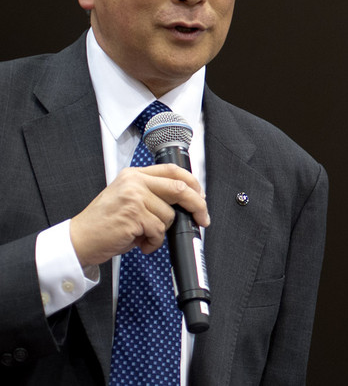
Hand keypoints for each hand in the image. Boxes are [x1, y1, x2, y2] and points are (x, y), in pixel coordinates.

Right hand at [69, 164, 210, 267]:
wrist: (79, 239)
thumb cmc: (103, 224)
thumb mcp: (127, 199)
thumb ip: (151, 195)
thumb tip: (185, 204)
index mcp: (134, 175)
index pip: (172, 171)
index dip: (192, 183)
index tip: (201, 196)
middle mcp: (134, 182)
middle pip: (179, 189)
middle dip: (197, 206)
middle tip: (202, 219)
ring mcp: (134, 198)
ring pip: (169, 216)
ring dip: (161, 232)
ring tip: (143, 235)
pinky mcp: (133, 216)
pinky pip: (158, 231)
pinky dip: (153, 242)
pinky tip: (139, 243)